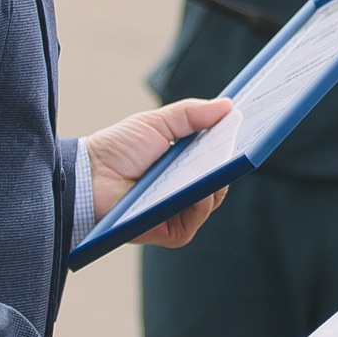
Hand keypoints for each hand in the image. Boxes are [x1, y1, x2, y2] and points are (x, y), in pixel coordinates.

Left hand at [86, 98, 230, 249]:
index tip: (250, 130)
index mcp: (184, 164)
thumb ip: (192, 114)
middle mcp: (183, 189)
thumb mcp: (157, 122)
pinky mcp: (166, 230)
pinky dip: (198, 205)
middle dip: (230, 163)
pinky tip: (197, 189)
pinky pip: (192, 222)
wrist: (87, 173)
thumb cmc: (118, 148)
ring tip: (219, 164)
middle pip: (218, 180)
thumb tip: (228, 106)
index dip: (233, 147)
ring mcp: (176, 211)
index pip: (217, 159)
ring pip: (210, 201)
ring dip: (215, 183)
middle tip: (241, 146)